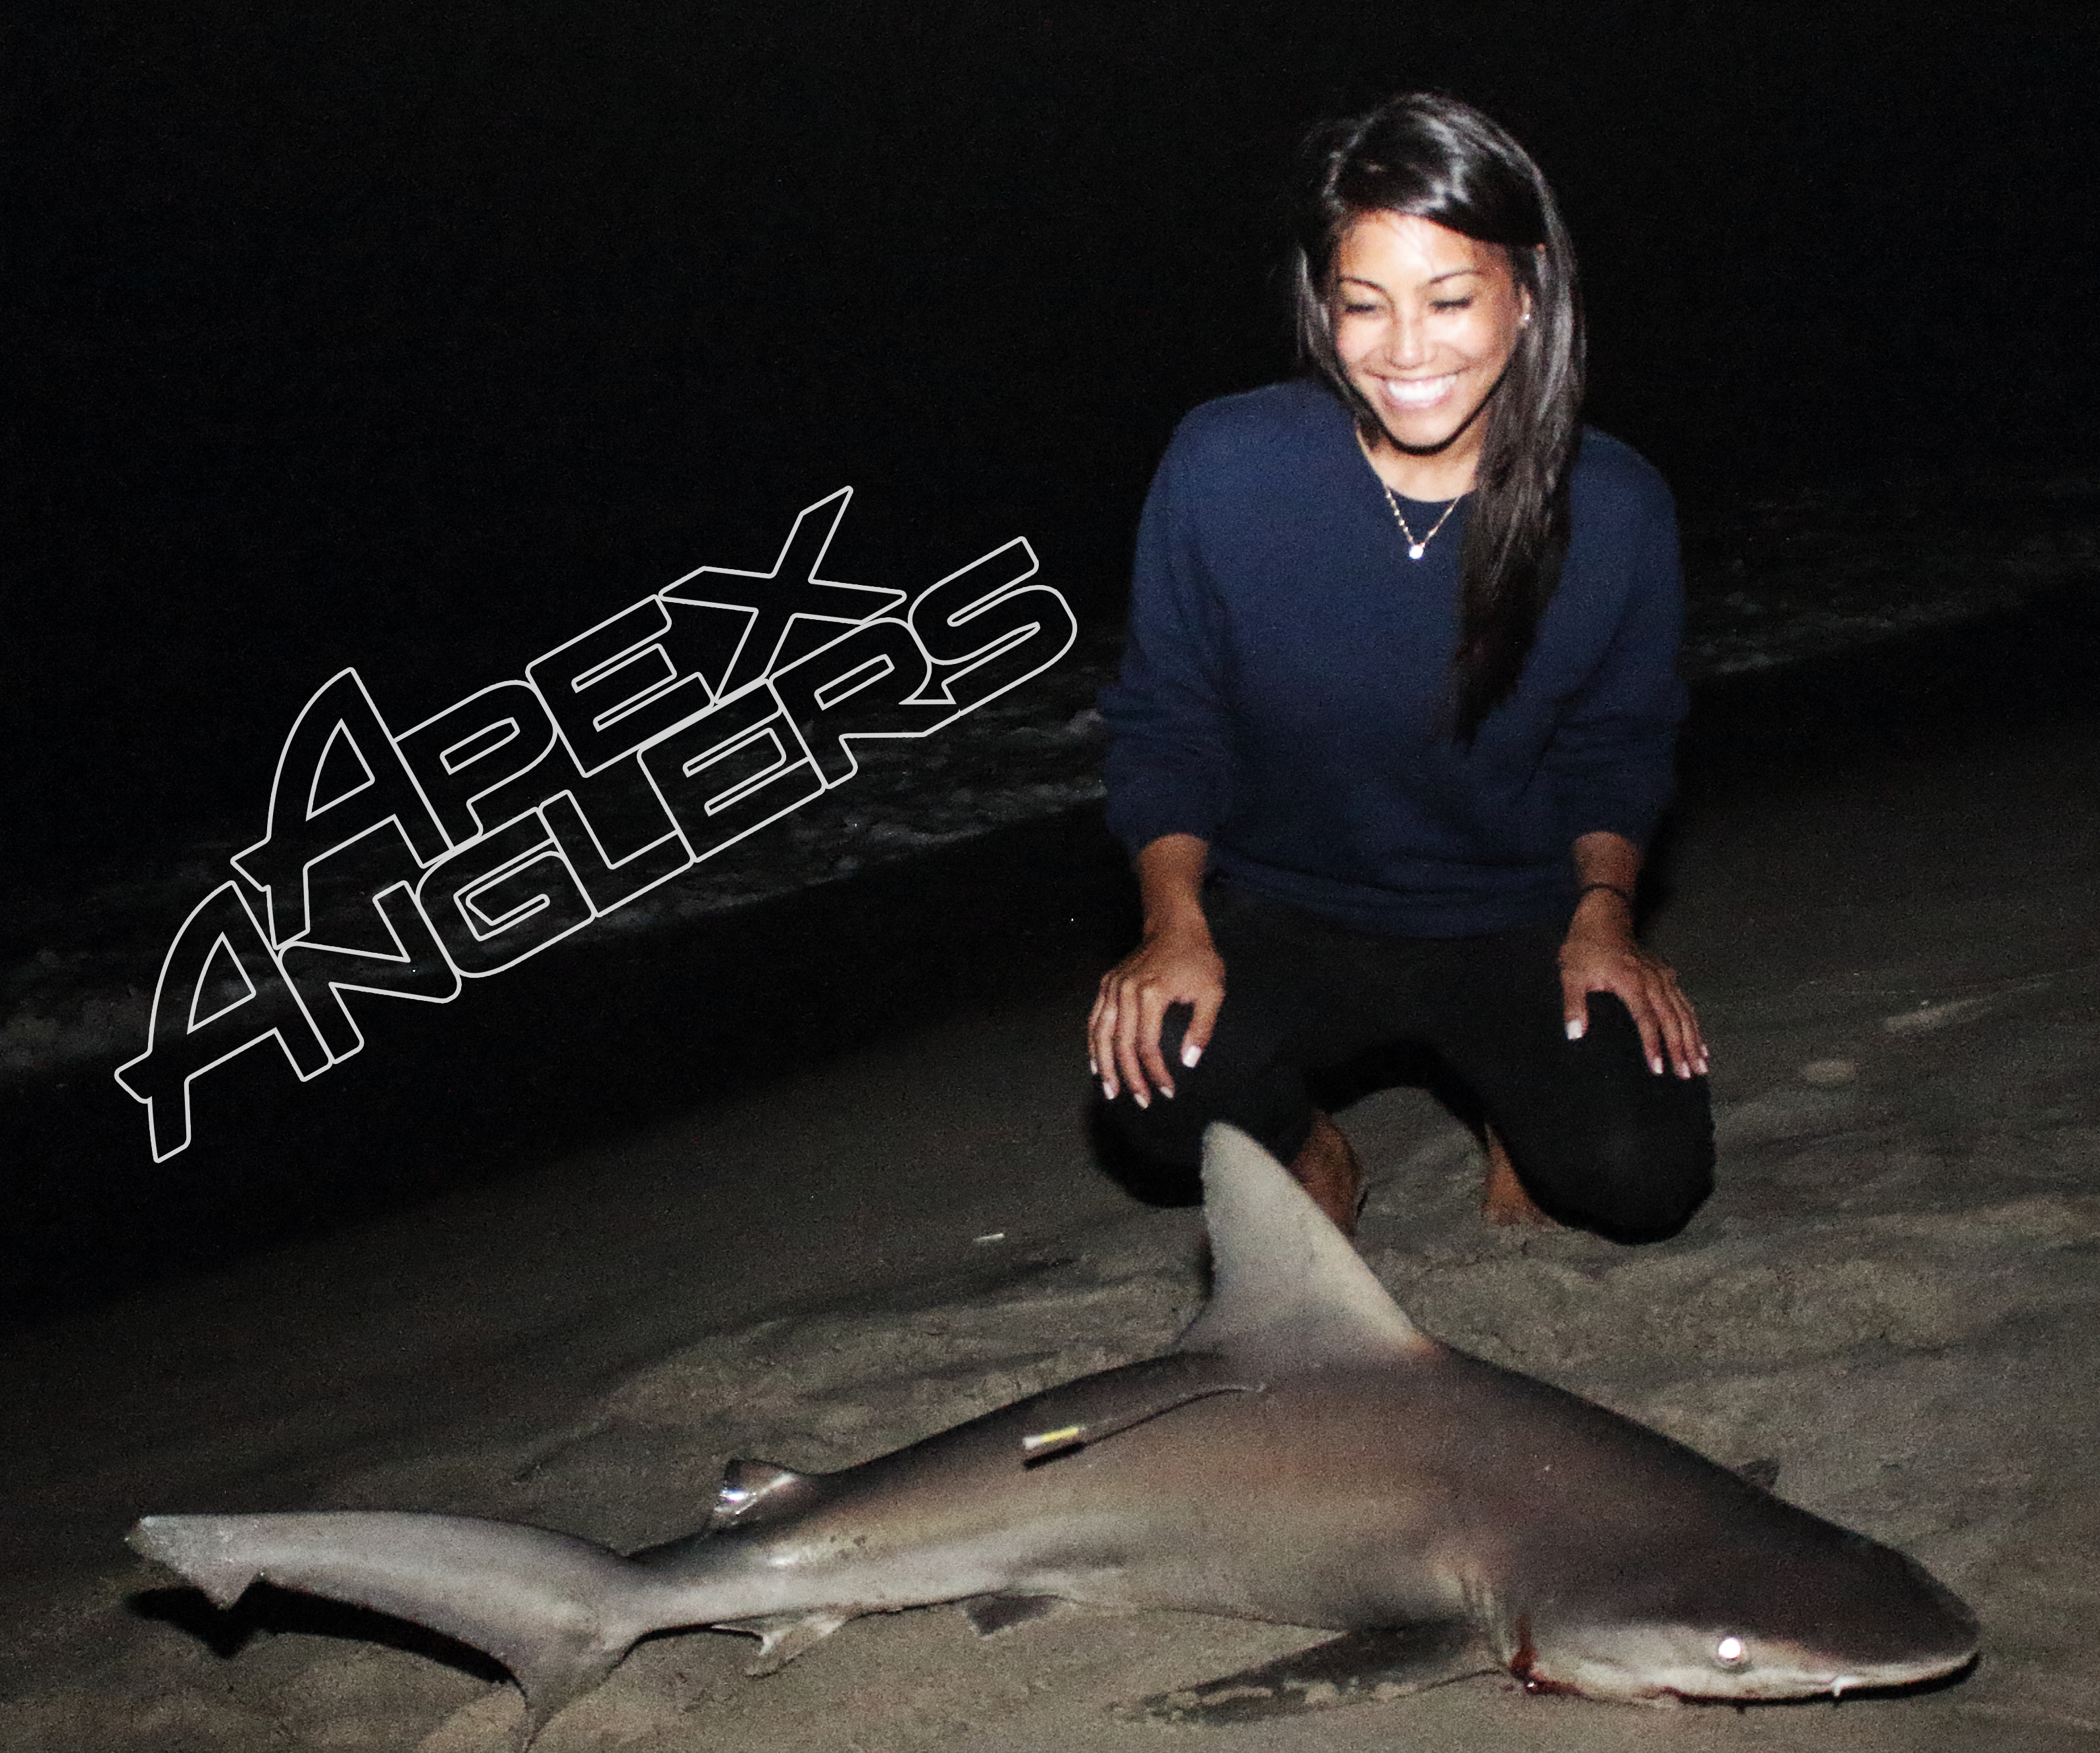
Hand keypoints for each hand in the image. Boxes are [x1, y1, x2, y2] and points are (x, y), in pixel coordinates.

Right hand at [1088, 922, 1225, 1108]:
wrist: (1174, 925)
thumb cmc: (1197, 957)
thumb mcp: (1212, 991)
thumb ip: (1202, 1028)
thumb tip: (1188, 1062)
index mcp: (1151, 994)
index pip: (1148, 1045)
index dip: (1156, 1072)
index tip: (1167, 1091)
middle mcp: (1125, 991)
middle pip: (1121, 1045)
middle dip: (1130, 1077)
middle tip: (1141, 1101)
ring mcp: (1112, 987)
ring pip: (1102, 1034)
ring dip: (1104, 1066)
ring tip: (1111, 1091)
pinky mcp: (1106, 984)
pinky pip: (1095, 1019)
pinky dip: (1093, 1043)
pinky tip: (1096, 1063)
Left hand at [1558, 902, 1707, 1079]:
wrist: (1604, 915)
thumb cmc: (1585, 946)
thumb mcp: (1571, 973)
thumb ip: (1573, 1004)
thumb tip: (1575, 1034)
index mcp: (1631, 981)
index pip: (1646, 1019)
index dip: (1653, 1044)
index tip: (1658, 1068)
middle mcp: (1653, 980)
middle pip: (1672, 1018)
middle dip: (1681, 1048)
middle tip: (1687, 1074)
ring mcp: (1663, 976)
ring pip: (1684, 1012)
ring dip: (1693, 1039)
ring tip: (1700, 1066)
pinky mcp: (1667, 974)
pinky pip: (1685, 1003)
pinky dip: (1694, 1024)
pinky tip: (1700, 1043)